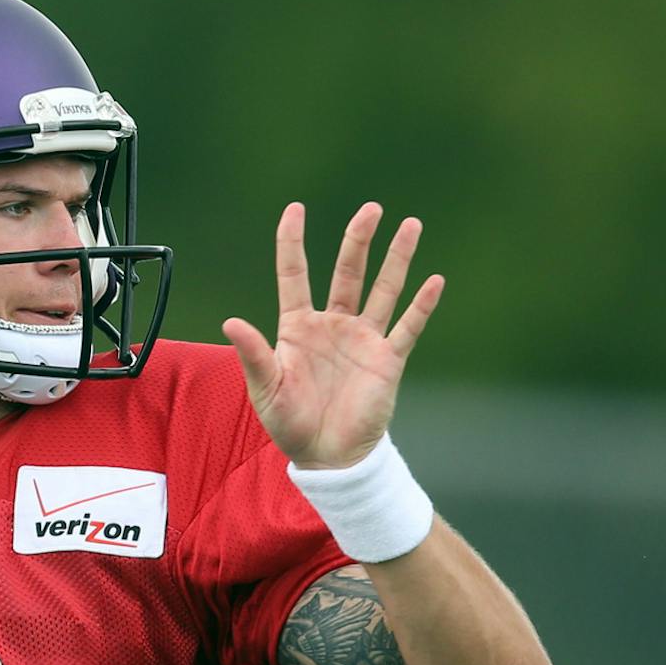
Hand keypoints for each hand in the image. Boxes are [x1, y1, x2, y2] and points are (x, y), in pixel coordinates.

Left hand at [222, 202, 443, 469]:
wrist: (327, 456)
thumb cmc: (290, 423)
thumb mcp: (266, 388)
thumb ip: (253, 354)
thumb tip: (231, 321)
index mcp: (298, 328)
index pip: (295, 275)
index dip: (293, 242)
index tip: (295, 209)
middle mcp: (333, 326)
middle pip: (348, 272)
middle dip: (359, 240)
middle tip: (371, 209)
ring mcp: (363, 340)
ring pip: (383, 289)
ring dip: (397, 258)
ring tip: (410, 224)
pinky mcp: (387, 359)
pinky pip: (407, 327)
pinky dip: (421, 305)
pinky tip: (434, 280)